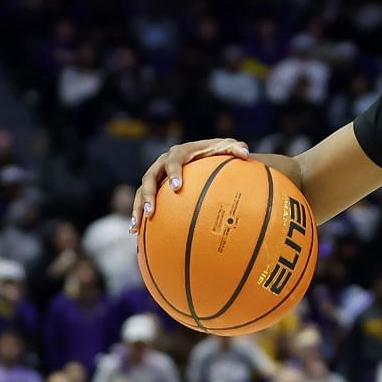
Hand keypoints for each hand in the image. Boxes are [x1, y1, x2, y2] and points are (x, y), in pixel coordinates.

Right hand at [131, 138, 250, 230]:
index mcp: (179, 152)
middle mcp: (162, 163)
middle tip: (151, 210)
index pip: (174, 160)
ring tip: (136, 226)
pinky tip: (136, 233)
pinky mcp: (154, 189)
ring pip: (141, 191)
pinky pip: (142, 201)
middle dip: (148, 194)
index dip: (173, 172)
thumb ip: (236, 149)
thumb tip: (246, 153)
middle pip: (149, 177)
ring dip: (137, 208)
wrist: (204, 155)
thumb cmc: (217, 153)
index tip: (176, 187)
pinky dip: (139, 216)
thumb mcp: (227, 148)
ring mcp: (156, 176)